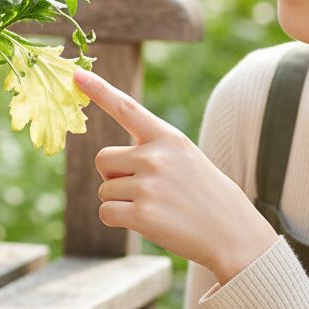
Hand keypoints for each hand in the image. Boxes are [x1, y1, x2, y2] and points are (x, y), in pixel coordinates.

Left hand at [72, 69, 276, 281]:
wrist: (233, 234)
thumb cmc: (205, 196)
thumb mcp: (185, 158)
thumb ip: (151, 150)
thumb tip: (107, 161)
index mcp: (168, 138)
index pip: (127, 107)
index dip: (99, 90)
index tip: (76, 75)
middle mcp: (156, 156)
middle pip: (103, 159)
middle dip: (114, 177)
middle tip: (145, 190)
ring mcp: (148, 185)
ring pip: (104, 190)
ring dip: (120, 202)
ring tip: (155, 207)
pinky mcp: (142, 214)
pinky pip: (106, 212)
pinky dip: (118, 220)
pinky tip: (146, 222)